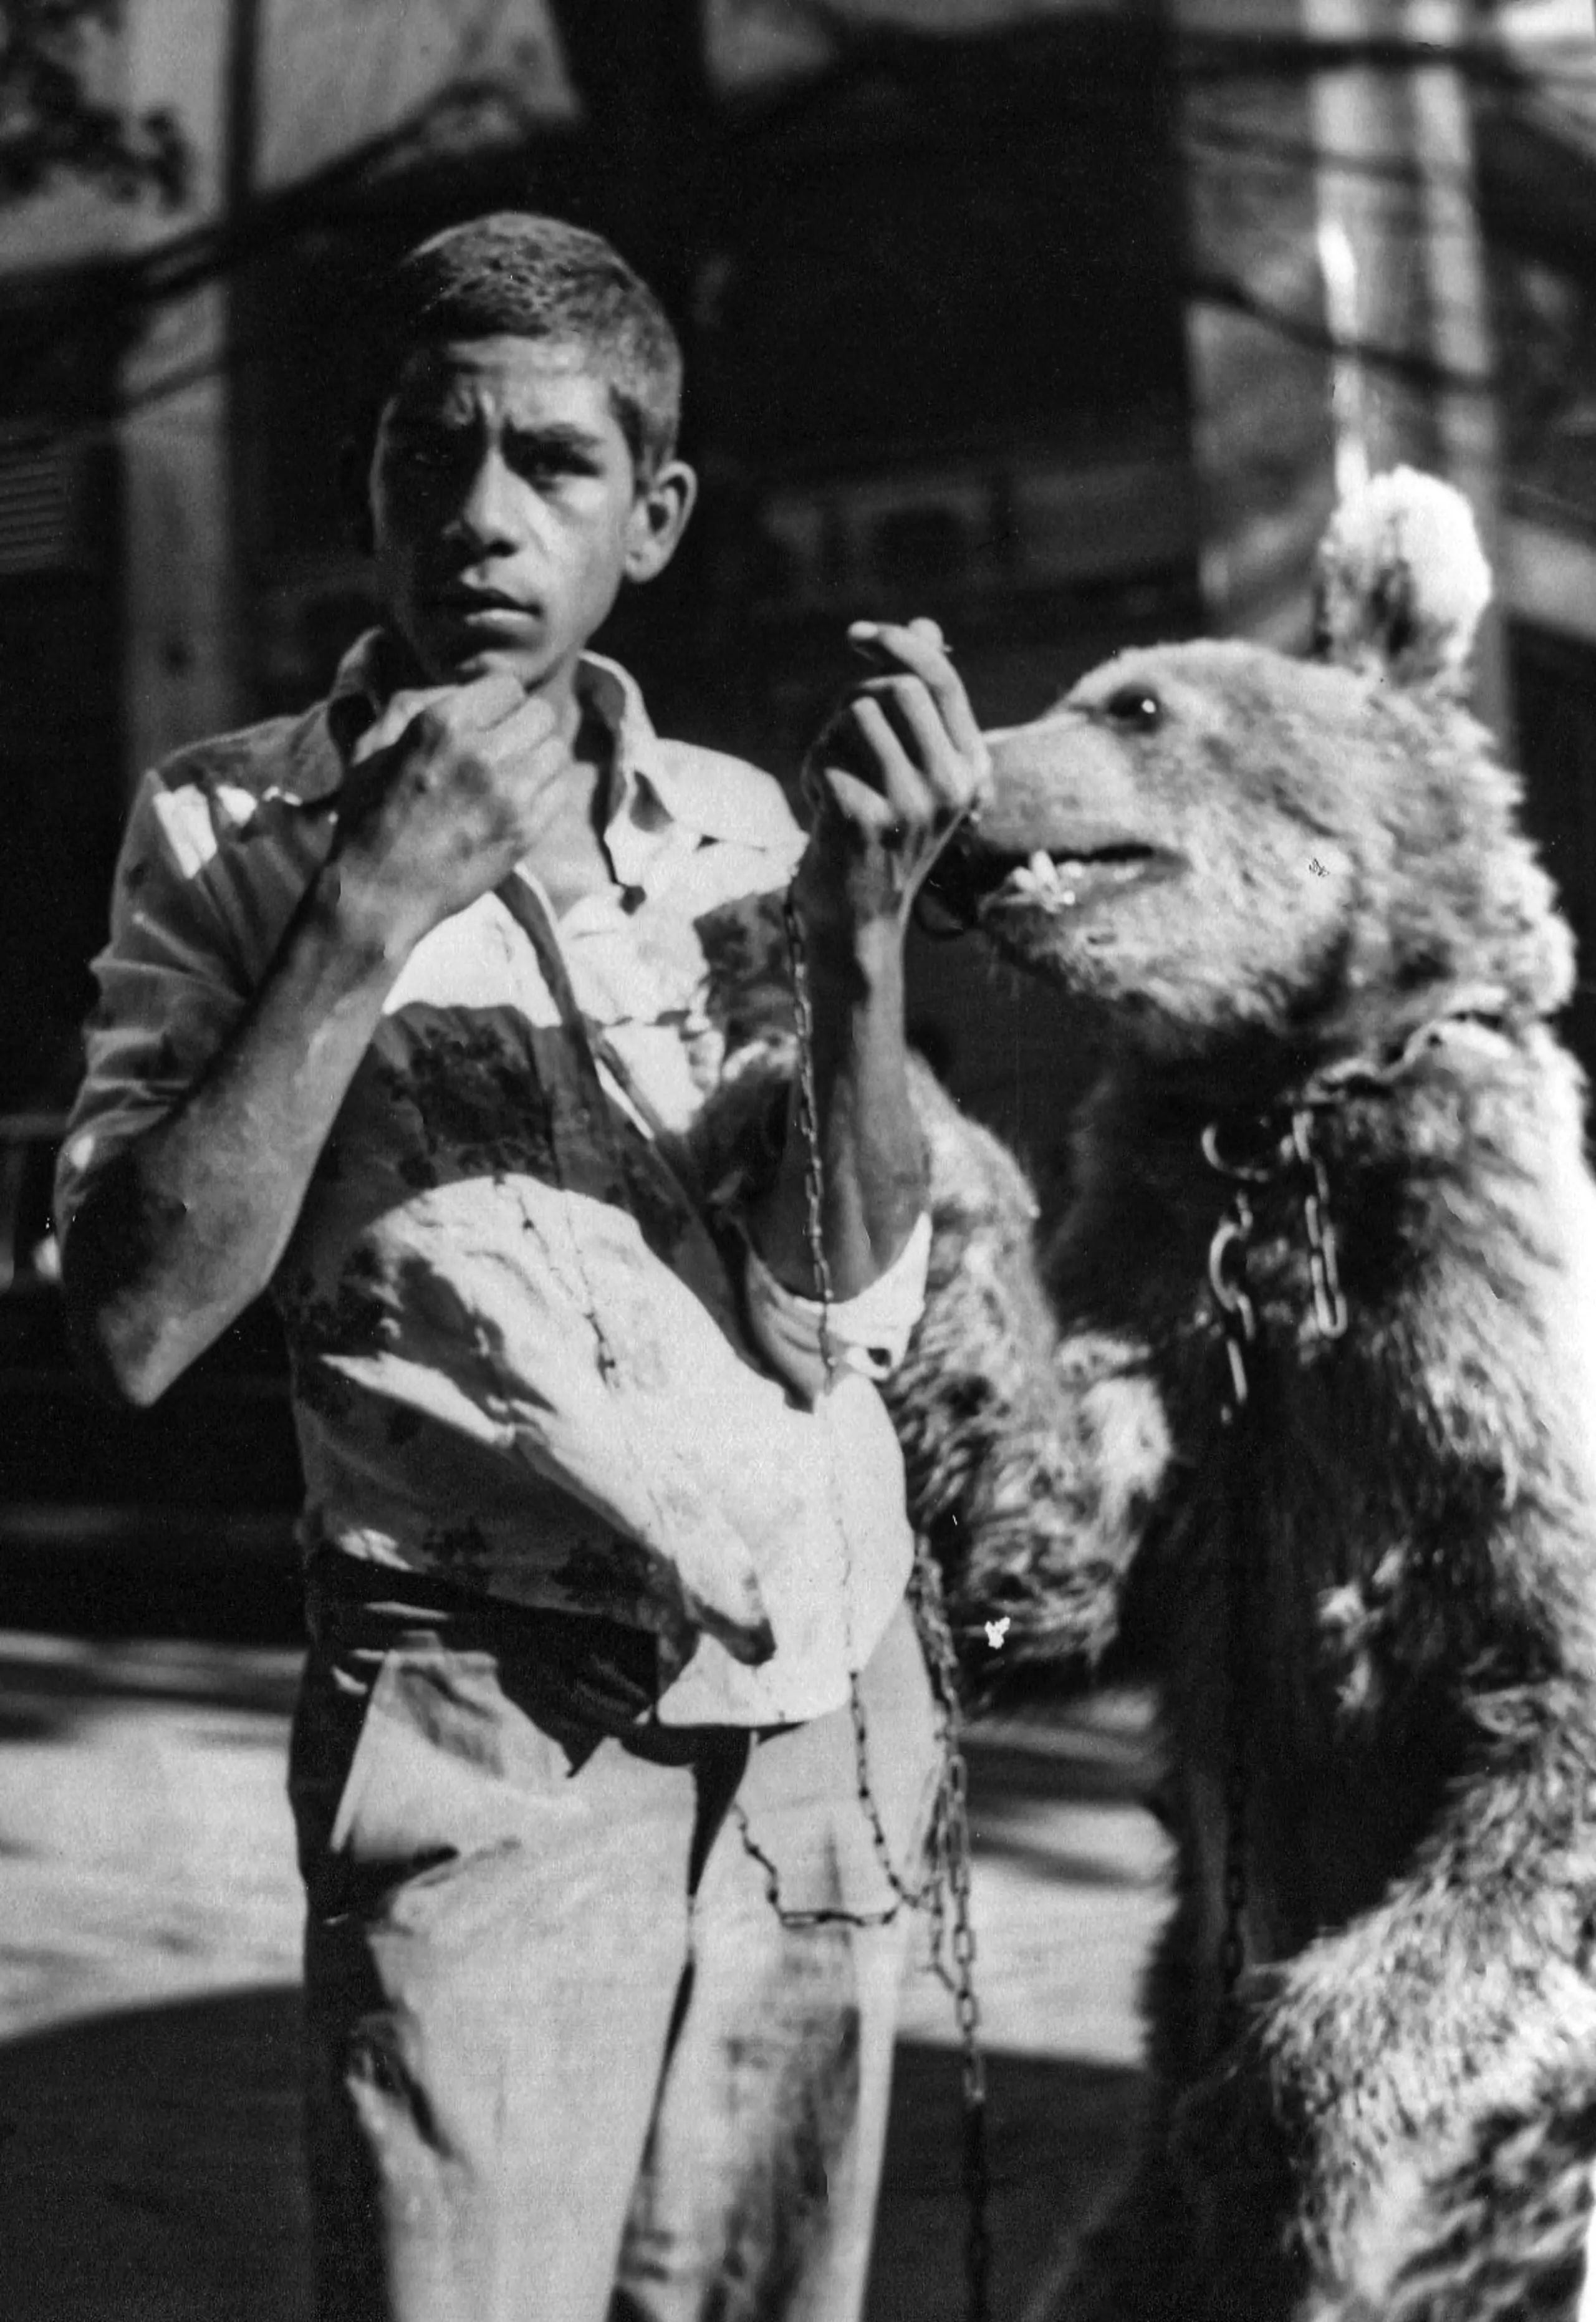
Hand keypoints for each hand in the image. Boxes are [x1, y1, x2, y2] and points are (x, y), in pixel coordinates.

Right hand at [327, 673, 572, 955]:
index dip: (497, 701)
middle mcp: (483, 754)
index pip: (507, 685)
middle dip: (524, 725)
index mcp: (443, 724)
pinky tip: (521, 800)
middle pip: (542, 714)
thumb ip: (415, 703)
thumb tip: (462, 686)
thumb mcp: (372, 745)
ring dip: (539, 757)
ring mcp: (510, 795)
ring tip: (515, 772)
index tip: (487, 719)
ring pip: (557, 751)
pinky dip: (546, 791)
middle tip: (506, 745)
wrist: (379, 893)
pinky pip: (561, 790)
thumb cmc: (369, 816)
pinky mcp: (527, 831)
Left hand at [794, 618, 990, 959]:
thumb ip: (920, 700)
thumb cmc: (880, 836)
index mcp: (971, 768)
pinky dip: (812, 776)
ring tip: (838, 785)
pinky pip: (825, 756)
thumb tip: (927, 625)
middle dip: (855, 700)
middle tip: (843, 742)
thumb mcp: (910, 768)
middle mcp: (952, 786)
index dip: (899, 642)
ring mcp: (913, 806)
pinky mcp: (868, 821)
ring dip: (831, 741)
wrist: (858, 920)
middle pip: (895, 687)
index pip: (940, 678)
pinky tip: (825, 813)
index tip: (856, 633)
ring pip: (856, 715)